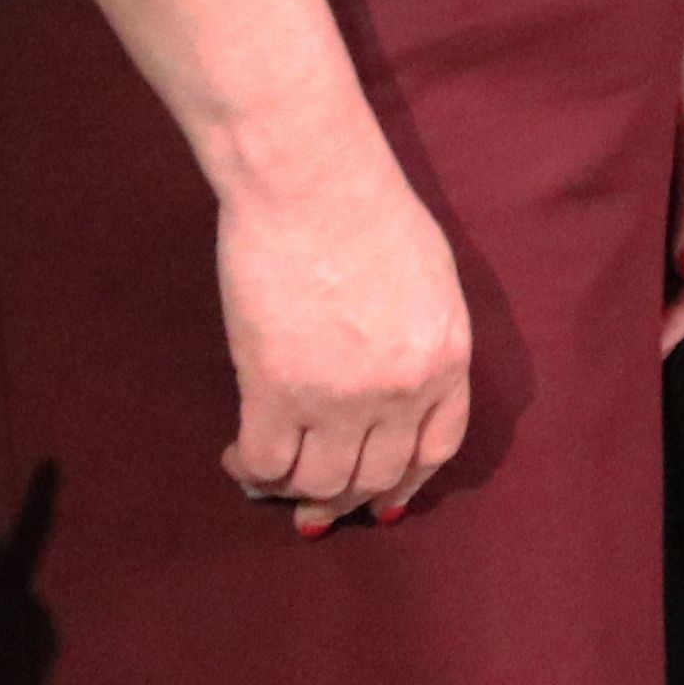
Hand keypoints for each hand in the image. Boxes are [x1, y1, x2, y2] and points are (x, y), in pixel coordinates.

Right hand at [216, 127, 470, 530]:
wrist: (312, 180)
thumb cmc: (368, 208)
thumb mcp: (429, 280)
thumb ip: (421, 340)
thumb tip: (397, 389)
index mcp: (447, 358)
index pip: (437, 449)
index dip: (405, 481)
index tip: (382, 499)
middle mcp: (402, 390)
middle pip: (375, 476)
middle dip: (343, 497)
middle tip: (313, 504)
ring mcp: (340, 396)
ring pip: (317, 482)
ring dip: (291, 490)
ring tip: (267, 476)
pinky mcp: (276, 389)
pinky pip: (265, 463)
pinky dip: (249, 472)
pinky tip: (236, 458)